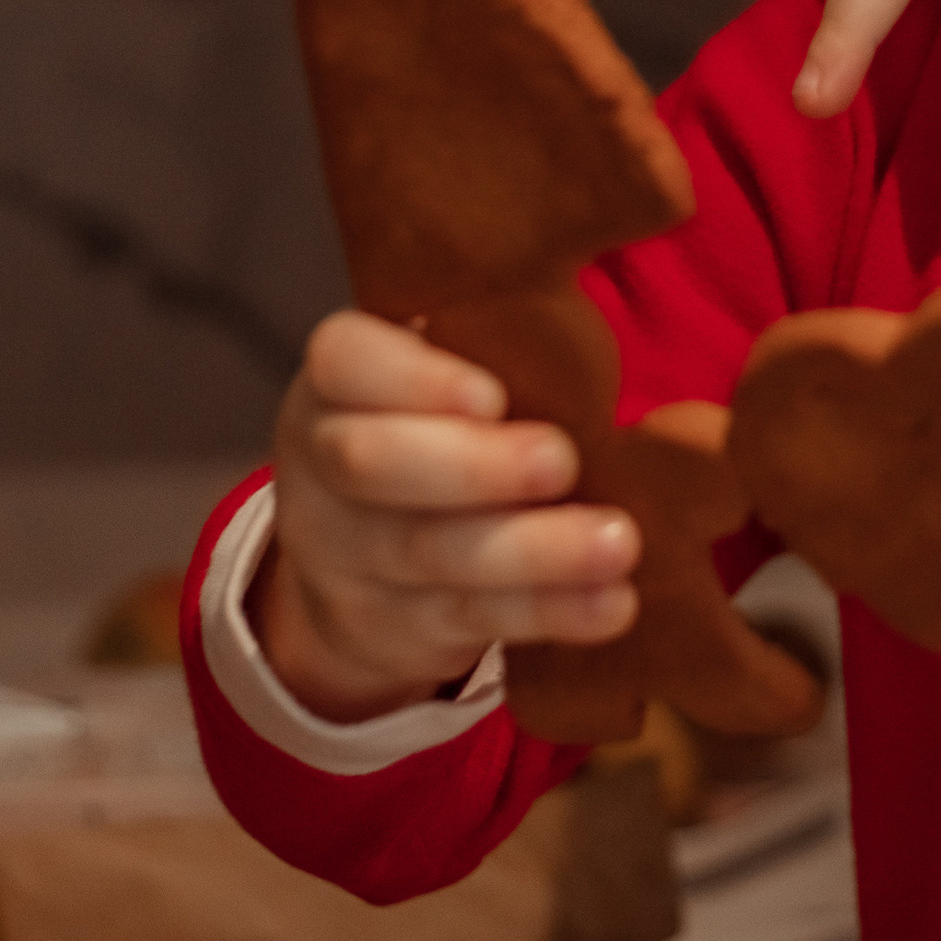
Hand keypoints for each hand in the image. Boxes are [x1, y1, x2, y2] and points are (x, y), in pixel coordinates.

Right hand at [252, 311, 640, 724]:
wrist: (354, 559)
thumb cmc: (436, 426)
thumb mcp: (438, 373)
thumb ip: (491, 348)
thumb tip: (589, 313)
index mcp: (336, 380)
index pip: (345, 362)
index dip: (414, 379)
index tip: (493, 393)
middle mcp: (321, 463)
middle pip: (373, 464)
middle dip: (474, 466)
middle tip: (564, 461)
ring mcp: (342, 555)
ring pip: (427, 553)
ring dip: (532, 551)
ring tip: (618, 543)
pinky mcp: (385, 627)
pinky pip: (467, 621)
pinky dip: (547, 613)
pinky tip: (611, 603)